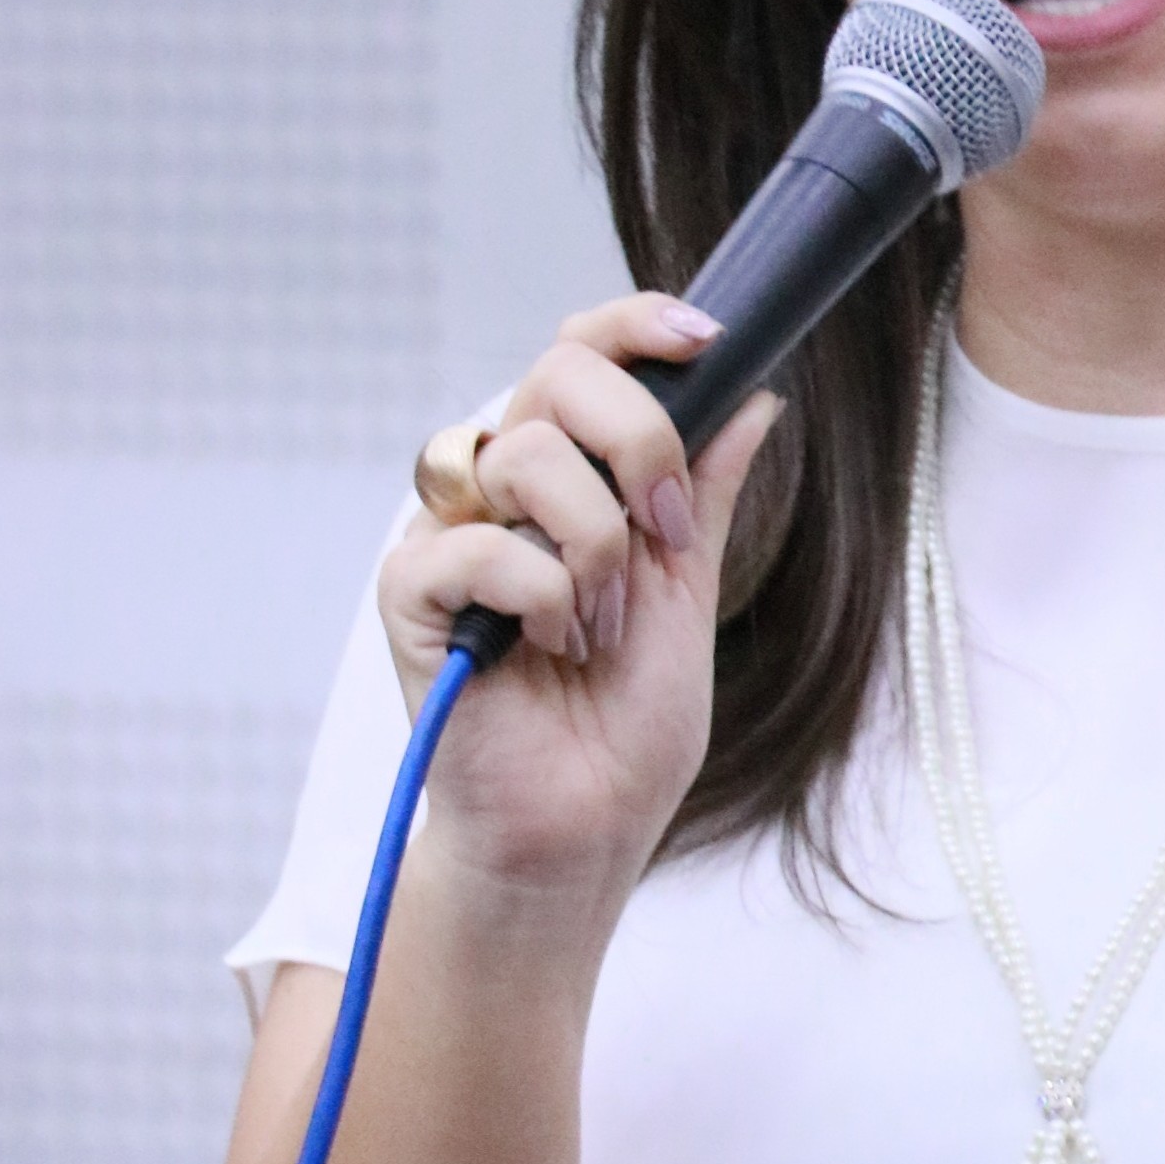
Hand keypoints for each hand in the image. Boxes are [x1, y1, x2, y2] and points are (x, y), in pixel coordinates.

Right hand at [377, 292, 777, 919]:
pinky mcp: (410, 593)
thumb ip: (702, 496)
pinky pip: (480, 545)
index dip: (634, 328)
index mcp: (568, 480)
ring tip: (598, 630)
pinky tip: (548, 653)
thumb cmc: (622, 731)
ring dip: (595, 549)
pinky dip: (542, 599)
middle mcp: (502, 494)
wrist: (580, 835)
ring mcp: (451, 537)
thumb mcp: (688, 596)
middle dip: (637, 441)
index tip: (703, 338)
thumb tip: (754, 395)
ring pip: (523, 457)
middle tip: (663, 531)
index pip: (580, 354)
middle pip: (552, 375)